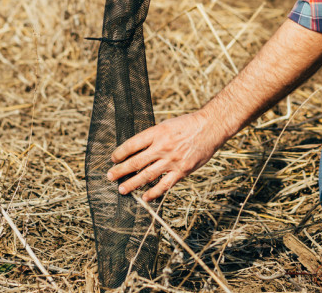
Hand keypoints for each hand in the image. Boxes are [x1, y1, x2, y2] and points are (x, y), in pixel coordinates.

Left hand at [107, 110, 226, 200]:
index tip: (113, 159)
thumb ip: (153, 137)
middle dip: (121, 170)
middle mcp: (162, 147)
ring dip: (132, 183)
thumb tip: (137, 150)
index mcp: (157, 132)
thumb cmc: (188, 124)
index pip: (132, 144)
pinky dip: (153, 192)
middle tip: (110, 176)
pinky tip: (144, 197)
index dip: (120, 153)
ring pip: (147, 175)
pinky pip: (165, 185)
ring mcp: (172, 160)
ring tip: (122, 189)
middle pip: (136, 161)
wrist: (211, 127)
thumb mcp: (167, 125)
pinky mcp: (182, 171)